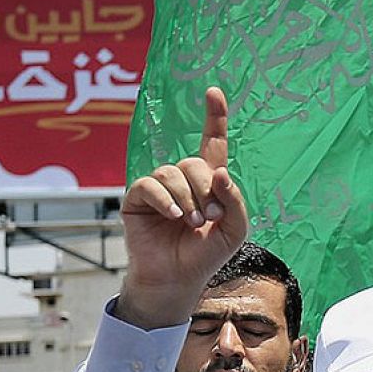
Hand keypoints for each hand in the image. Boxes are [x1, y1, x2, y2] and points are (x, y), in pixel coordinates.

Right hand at [117, 87, 248, 327]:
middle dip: (205, 189)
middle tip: (209, 218)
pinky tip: (173, 216)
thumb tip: (219, 172)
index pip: (212, 143)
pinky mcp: (138, 199)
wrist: (177, 279)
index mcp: (208, 182)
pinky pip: (149, 185)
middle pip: (194, 162)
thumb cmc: (206, 255)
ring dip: (186, 198)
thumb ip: (234, 200)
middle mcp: (182, 180)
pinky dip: (165, 199)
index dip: (214, 117)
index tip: (213, 92)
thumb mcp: (234, 229)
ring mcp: (159, 188)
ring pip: (172, 173)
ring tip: (191, 223)